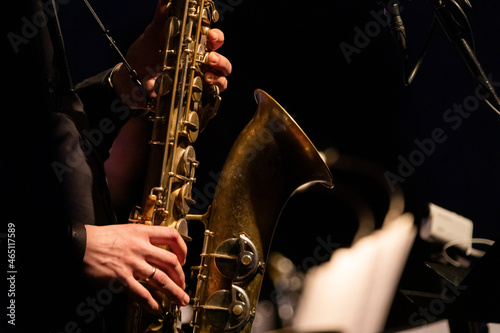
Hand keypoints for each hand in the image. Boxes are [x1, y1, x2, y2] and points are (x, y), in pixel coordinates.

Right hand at [83, 224, 188, 313]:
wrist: (78, 244)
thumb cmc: (98, 238)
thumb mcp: (125, 230)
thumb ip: (140, 238)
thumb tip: (153, 248)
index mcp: (142, 233)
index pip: (172, 236)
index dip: (182, 248)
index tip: (183, 258)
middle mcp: (141, 247)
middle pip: (172, 261)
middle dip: (181, 276)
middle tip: (183, 284)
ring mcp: (132, 264)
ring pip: (162, 279)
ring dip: (175, 292)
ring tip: (181, 300)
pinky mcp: (121, 278)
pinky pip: (142, 294)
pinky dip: (151, 303)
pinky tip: (156, 308)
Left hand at [112, 0, 231, 107]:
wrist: (133, 77)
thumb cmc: (146, 54)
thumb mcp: (152, 34)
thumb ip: (161, 17)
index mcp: (194, 44)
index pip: (214, 38)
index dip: (216, 36)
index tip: (210, 35)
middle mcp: (200, 60)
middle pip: (222, 59)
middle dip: (220, 59)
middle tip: (210, 58)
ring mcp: (200, 76)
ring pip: (222, 76)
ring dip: (219, 75)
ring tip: (207, 75)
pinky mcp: (196, 92)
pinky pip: (213, 92)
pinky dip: (212, 89)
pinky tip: (202, 86)